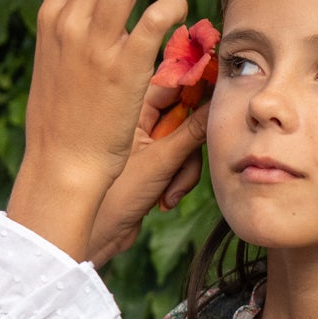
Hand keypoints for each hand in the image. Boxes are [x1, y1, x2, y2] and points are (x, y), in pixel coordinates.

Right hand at [8, 0, 188, 259]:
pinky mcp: (126, 69)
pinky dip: (174, 5)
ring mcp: (95, 44)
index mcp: (51, 16)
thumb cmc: (63, 120)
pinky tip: (179, 17)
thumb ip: (72, 28)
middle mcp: (69, 22)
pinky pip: (157, 15)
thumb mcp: (54, 61)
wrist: (62, 165)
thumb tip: (95, 4)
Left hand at [87, 86, 208, 265]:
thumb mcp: (160, 161)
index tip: (219, 90)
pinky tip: (164, 200)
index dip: (197, 85)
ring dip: (185, 169)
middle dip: (192, 143)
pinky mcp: (154, 164)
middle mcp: (139, 120)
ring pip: (188, 142)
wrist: (98, 235)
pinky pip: (182, 162)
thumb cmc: (114, 196)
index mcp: (130, 106)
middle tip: (189, 158)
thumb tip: (217, 104)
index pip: (172, 82)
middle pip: (186, 114)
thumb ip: (192, 132)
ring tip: (169, 191)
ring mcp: (147, 142)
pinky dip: (179, 180)